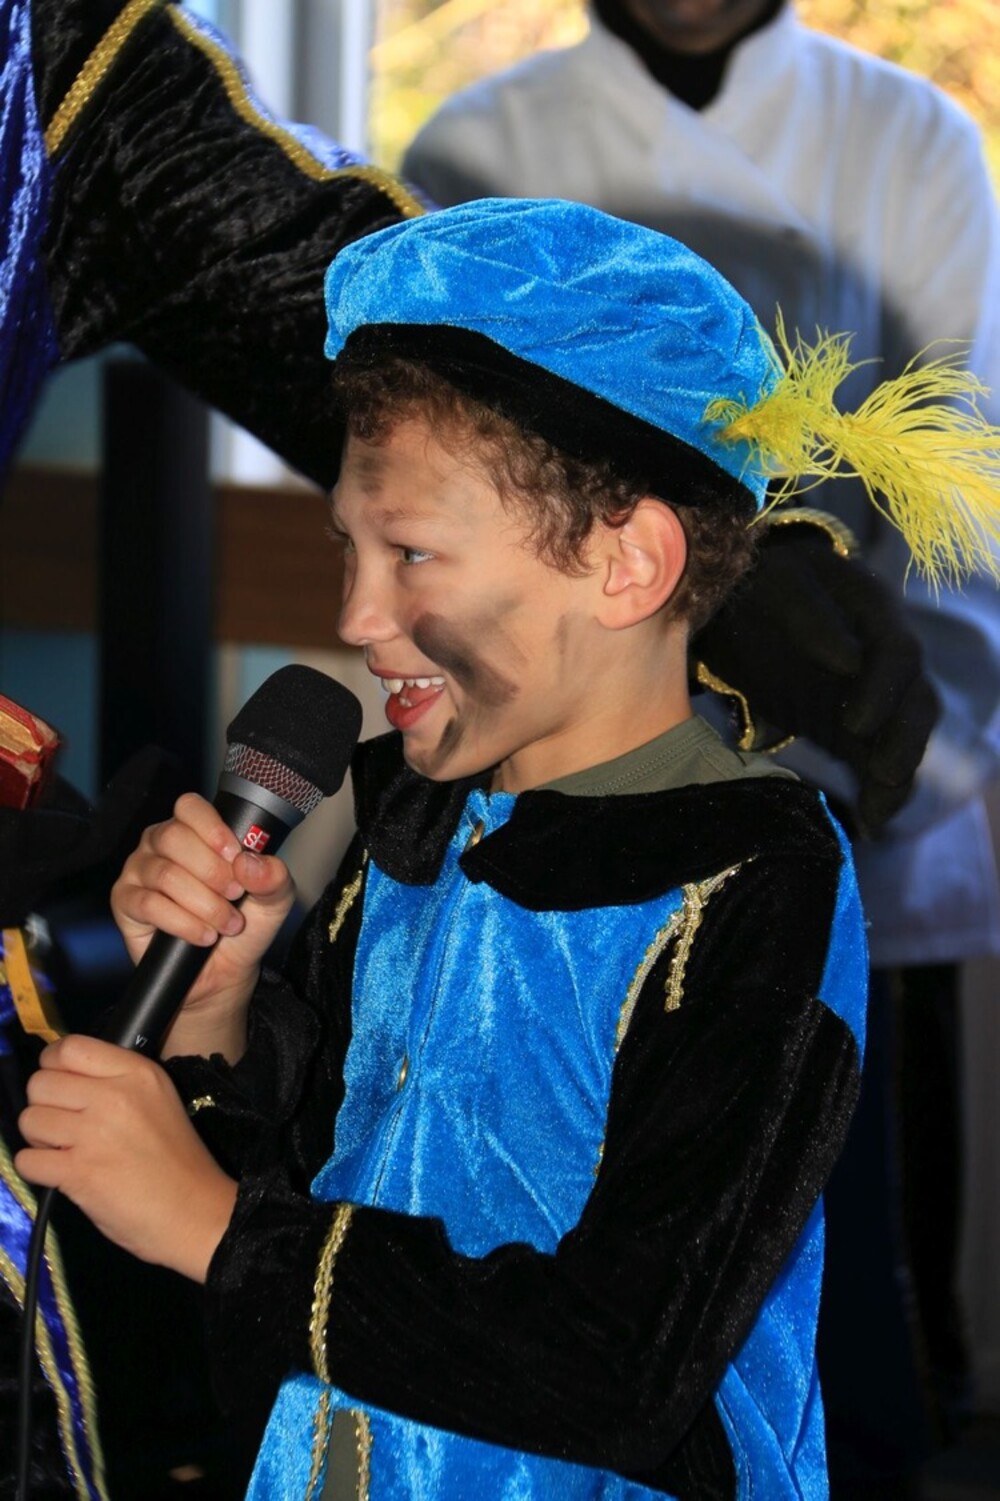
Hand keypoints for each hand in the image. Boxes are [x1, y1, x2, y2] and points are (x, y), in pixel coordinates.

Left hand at [16, 1035, 236, 1281]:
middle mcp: (115, 1096)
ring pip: (30, 1120)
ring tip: (64, 1149)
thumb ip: (116, 1080)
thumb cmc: (176, 1157)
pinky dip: (36, 1168)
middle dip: (45, 1105)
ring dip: (39, 1137)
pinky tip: (59, 1172)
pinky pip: (27, 1160)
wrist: (193, 1210)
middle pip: (41, 1083)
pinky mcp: (79, 1172)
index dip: (53, 1065)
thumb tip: (66, 1076)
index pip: (70, 1047)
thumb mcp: (158, 1098)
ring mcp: (95, 1134)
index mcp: (137, 1072)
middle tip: (65, 1124)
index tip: (61, 1084)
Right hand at [111, 793, 295, 1053]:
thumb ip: (273, 877)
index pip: (190, 806)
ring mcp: (138, 871)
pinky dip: (183, 922)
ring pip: (166, 874)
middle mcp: (160, 844)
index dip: (212, 828)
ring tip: (226, 924)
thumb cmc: (244, 925)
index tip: (235, 855)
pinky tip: (203, 935)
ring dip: (204, 904)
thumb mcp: (274, 901)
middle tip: (235, 897)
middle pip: (175, 837)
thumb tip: (250, 862)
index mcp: (194, 831)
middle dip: (213, 872)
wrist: (223, 973)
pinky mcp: (125, 902)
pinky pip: (149, 904)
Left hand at [693, 525, 939, 835]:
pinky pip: (877, 759)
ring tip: (877, 814)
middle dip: (904, 741)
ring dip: (897, 775)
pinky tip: (869, 822)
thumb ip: (810, 618)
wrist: (743, 603)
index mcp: (873, 613)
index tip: (856, 724)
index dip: (883, 690)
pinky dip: (878, 791)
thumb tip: (850, 660)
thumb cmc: (759, 587)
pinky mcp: (854, 725)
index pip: (897, 653)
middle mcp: (885, 656)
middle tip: (882, 775)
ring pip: (904, 736)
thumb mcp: (775, 586)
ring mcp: (874, 693)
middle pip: (916, 701)